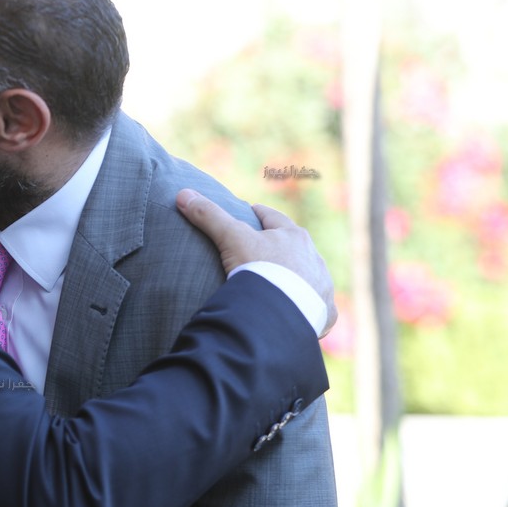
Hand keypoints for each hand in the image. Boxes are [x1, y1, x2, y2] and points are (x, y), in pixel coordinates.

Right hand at [176, 189, 337, 335]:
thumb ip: (208, 216)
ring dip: (297, 277)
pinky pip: (319, 308)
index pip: (274, 218)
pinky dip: (308, 308)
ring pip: (308, 276)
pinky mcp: (324, 312)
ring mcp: (321, 285)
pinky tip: (298, 313)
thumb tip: (183, 194)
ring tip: (280, 285)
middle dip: (280, 247)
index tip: (252, 212)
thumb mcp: (230, 239)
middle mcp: (313, 257)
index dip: (260, 214)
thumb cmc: (259, 269)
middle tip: (262, 250)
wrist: (279, 312)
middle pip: (294, 247)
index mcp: (293, 236)